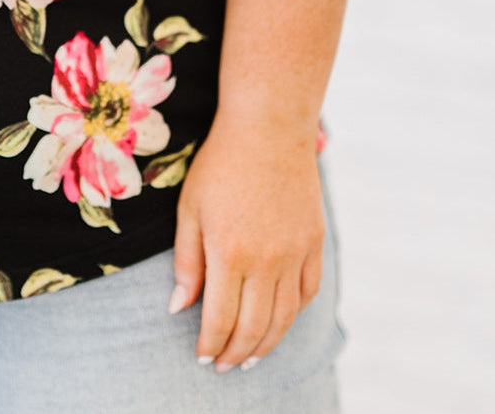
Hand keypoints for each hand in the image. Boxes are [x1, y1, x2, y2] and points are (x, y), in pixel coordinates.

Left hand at [169, 116, 324, 372]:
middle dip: (236, 353)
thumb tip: (179, 308)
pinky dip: (292, 315)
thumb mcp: (190, 208)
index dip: (210, 345)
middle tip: (224, 366)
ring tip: (249, 356)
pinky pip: (307, 293)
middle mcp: (267, 259)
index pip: (220, 319)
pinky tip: (278, 321)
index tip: (202, 357)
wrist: (268, 128)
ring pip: (284, 318)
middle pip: (254, 327)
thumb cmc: (220, 165)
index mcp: (230, 252)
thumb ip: (187, 262)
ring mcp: (295, 252)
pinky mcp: (314, 242)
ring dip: (266, 344)